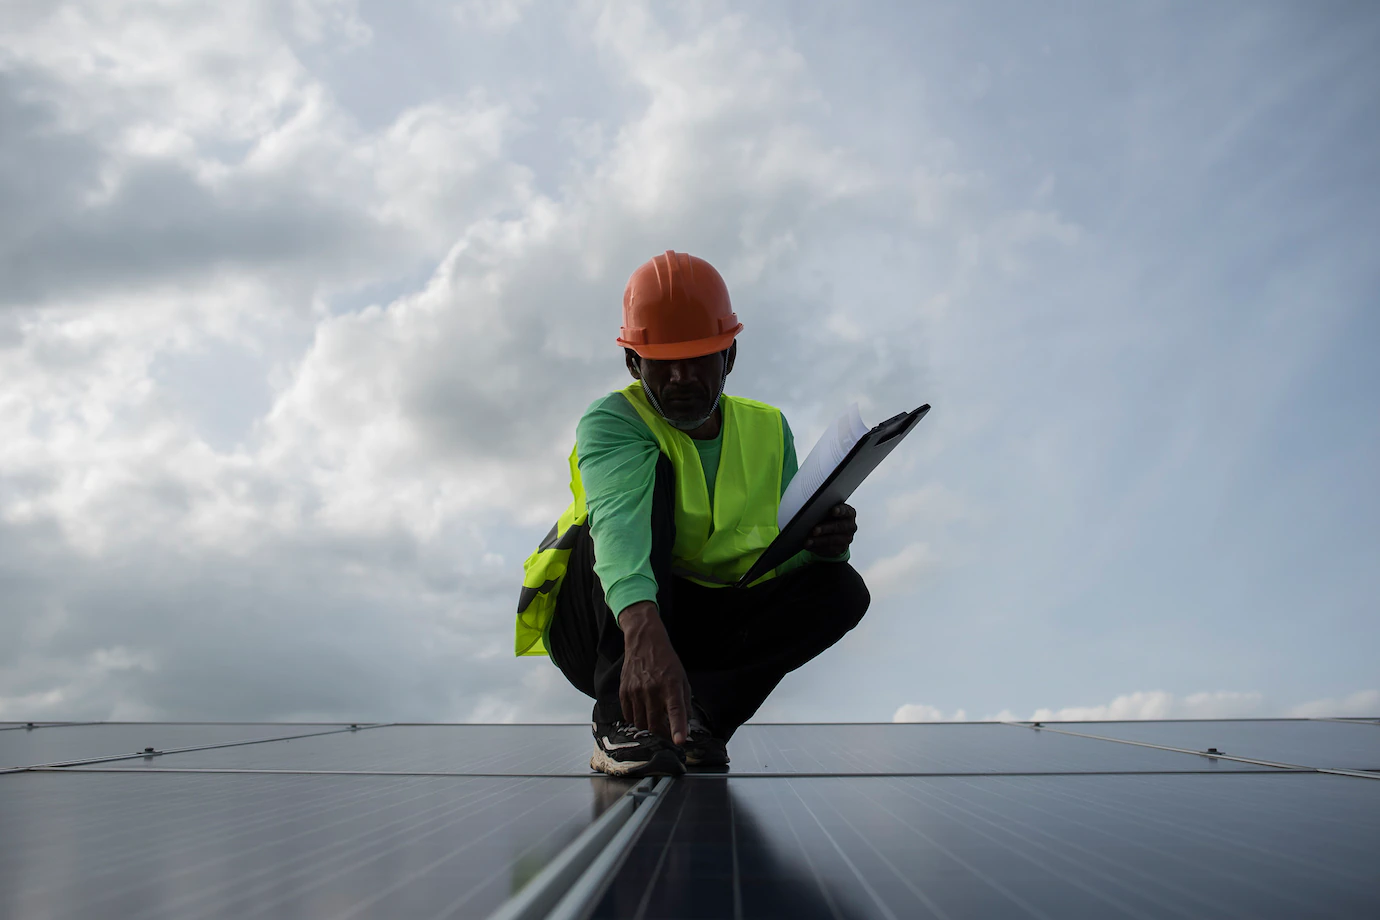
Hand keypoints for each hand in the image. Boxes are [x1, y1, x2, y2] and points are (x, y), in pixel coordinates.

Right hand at [617, 601, 690, 744]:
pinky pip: (628, 715)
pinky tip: (643, 711)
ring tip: (655, 717)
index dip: (677, 728)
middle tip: (669, 732)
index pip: (675, 710)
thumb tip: (686, 724)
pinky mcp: (624, 691)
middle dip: (663, 733)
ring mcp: (636, 691)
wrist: (644, 642)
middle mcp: (652, 689)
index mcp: (671, 685)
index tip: (680, 741)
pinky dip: (636, 719)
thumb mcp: (682, 678)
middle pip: (655, 724)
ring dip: (649, 726)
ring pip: (640, 723)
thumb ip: (684, 702)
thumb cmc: (666, 661)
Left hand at [804, 503, 856, 556]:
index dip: (840, 511)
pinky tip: (809, 546)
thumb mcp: (828, 511)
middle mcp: (850, 526)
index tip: (833, 510)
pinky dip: (818, 548)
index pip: (846, 511)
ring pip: (833, 540)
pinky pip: (829, 550)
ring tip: (808, 542)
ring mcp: (847, 539)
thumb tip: (811, 512)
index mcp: (849, 513)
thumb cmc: (830, 517)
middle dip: (825, 529)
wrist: (834, 532)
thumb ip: (824, 510)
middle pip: (839, 527)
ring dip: (819, 541)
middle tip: (814, 530)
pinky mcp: (840, 549)